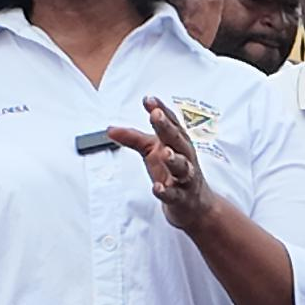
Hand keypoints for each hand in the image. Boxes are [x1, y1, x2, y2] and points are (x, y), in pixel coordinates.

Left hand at [105, 97, 215, 231]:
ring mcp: (185, 178)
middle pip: (177, 140)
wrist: (194, 204)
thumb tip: (110, 129)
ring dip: (174, 159)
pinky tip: (157, 187)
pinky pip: (174, 194)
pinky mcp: (182, 198)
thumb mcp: (152, 151)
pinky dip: (166, 191)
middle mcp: (184, 156)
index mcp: (177, 142)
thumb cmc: (171, 171)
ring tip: (164, 153)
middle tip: (156, 115)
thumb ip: (133, 138)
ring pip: (183, 167)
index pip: (171, 123)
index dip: (161, 110)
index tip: (149, 99)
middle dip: (167, 127)